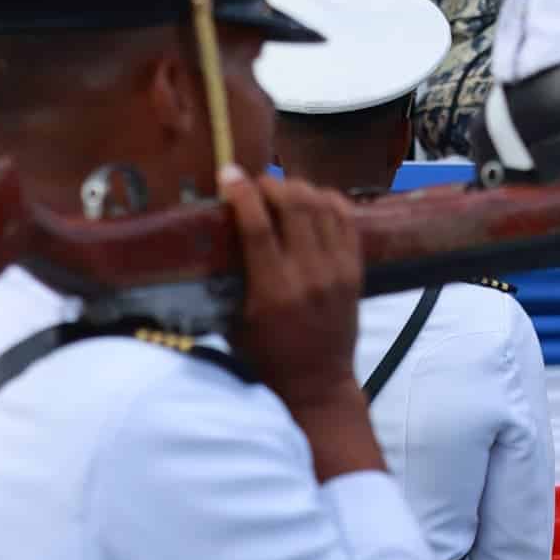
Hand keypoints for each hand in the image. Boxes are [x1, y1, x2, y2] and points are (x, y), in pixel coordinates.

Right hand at [221, 165, 368, 426]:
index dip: (242, 194)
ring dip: (299, 188)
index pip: (258, 226)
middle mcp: (309, 276)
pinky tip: (313, 198)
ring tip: (281, 189)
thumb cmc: (265, 359)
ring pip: (323, 206)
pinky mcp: (356, 271)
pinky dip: (330, 200)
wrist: (317, 386)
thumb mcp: (233, 324)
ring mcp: (338, 271)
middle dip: (272, 184)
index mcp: (272, 291)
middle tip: (255, 182)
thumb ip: (225, 282)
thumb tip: (203, 239)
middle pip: (295, 206)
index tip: (228, 173)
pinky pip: (347, 220)